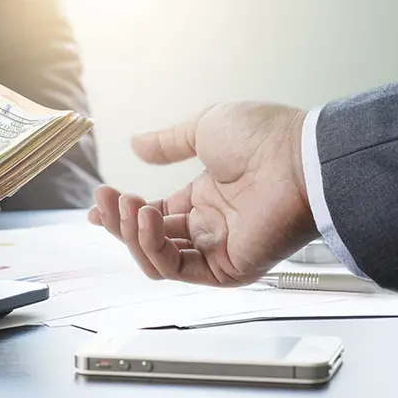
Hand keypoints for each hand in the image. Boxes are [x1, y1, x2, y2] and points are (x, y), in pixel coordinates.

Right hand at [88, 102, 319, 285]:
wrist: (300, 157)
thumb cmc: (264, 138)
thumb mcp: (204, 128)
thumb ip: (166, 142)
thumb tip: (135, 143)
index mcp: (203, 199)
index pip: (153, 216)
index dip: (122, 213)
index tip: (97, 204)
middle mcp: (208, 227)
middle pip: (148, 239)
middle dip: (119, 221)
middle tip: (105, 199)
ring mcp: (216, 250)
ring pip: (156, 259)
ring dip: (131, 233)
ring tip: (129, 205)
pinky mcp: (225, 269)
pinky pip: (176, 269)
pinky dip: (153, 247)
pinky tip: (147, 219)